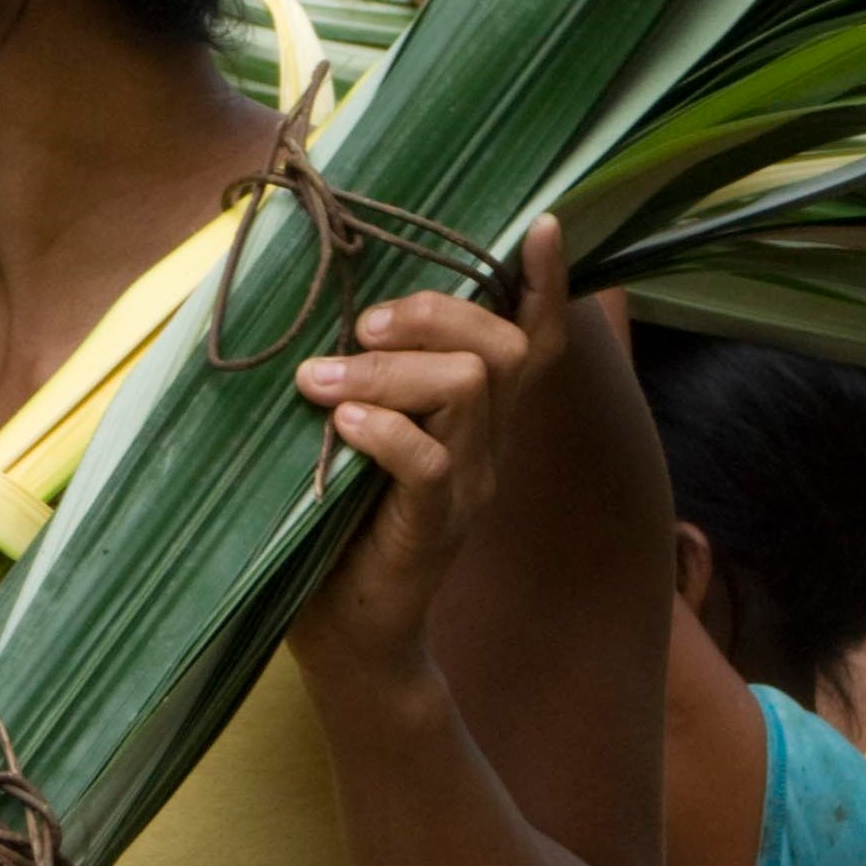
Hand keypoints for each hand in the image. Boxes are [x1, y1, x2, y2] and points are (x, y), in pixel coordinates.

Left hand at [288, 217, 567, 688]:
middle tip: (358, 329)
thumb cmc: (338, 524)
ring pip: (465, 389)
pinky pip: (430, 460)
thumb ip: (365, 379)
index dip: (546, 285)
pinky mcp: (435, 527)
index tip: (542, 227)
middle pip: (500, 347)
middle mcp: (487, 446)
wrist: (347, 638)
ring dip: (388, 371)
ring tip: (318, 382)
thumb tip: (327, 307)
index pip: (534, 341)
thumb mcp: (355, 436)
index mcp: (476, 419)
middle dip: (431, 314)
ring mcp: (468, 486)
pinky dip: (386, 430)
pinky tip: (342, 425)